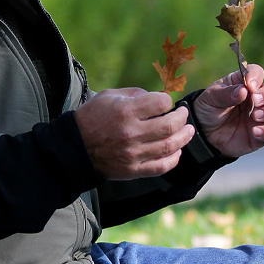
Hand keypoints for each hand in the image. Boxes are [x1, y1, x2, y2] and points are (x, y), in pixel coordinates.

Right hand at [74, 88, 193, 180]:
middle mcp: (131, 133)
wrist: (75, 146)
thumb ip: (134, 94)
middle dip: (182, 118)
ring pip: (169, 146)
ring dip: (184, 137)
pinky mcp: (132, 170)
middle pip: (170, 125)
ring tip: (189, 131)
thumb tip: (156, 98)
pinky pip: (161, 166)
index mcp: (125, 111)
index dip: (167, 100)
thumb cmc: (91, 117)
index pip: (160, 103)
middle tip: (183, 115)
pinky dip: (174, 159)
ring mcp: (133, 153)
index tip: (165, 102)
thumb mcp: (108, 96)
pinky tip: (177, 151)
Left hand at [193, 64, 263, 157]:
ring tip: (254, 116)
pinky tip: (255, 132)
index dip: (256, 77)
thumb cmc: (208, 110)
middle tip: (255, 101)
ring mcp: (263, 115)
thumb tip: (243, 90)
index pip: (257, 72)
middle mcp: (257, 97)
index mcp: (243, 83)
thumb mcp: (210, 99)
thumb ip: (224, 94)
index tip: (250, 86)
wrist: (204, 134)